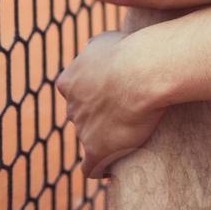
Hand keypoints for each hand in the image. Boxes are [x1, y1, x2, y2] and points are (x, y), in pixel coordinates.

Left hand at [55, 31, 165, 178]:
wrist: (142, 73)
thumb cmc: (129, 51)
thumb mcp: (104, 41)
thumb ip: (93, 50)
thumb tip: (92, 51)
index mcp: (69, 82)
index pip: (74, 93)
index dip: (94, 95)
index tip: (112, 95)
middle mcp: (72, 108)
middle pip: (82, 118)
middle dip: (99, 117)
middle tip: (127, 113)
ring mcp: (83, 131)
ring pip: (90, 140)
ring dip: (106, 141)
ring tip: (131, 139)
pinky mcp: (97, 151)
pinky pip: (92, 168)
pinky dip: (102, 169)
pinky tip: (115, 169)